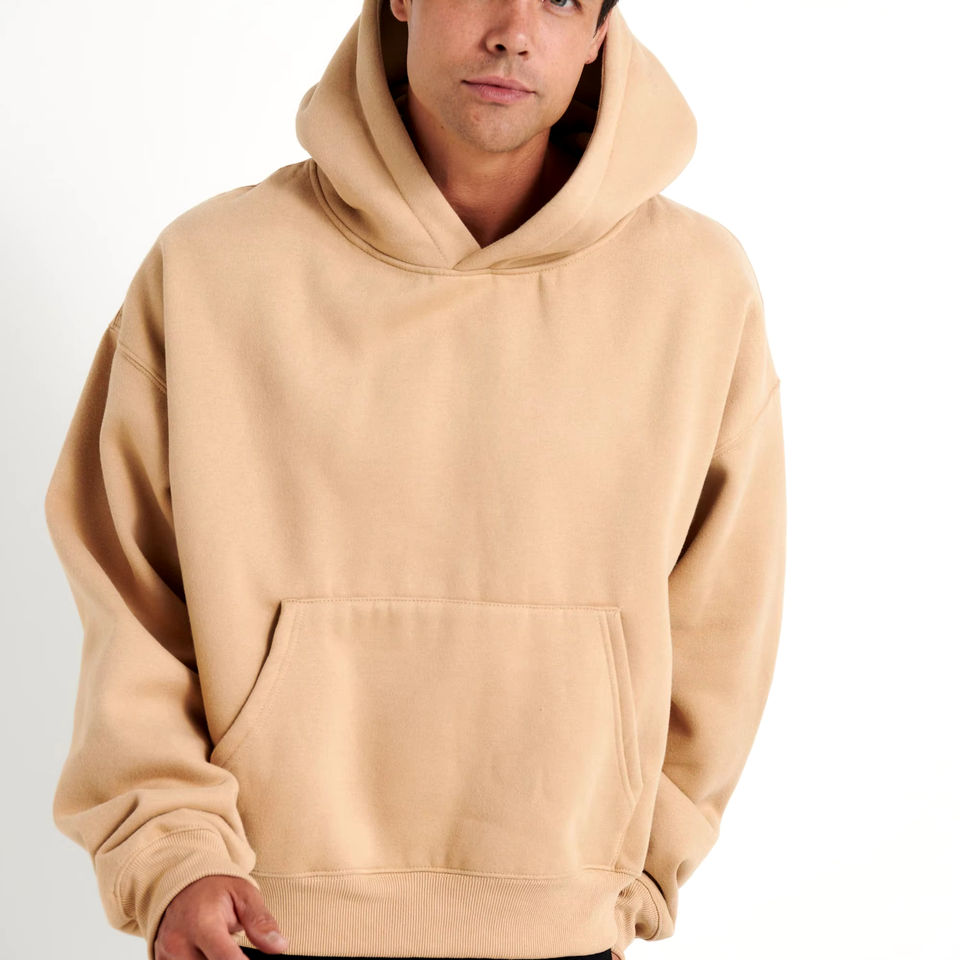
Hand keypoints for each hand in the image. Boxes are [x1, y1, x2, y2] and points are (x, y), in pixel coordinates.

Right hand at [154, 874, 288, 958]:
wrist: (182, 884)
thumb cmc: (216, 888)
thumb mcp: (244, 894)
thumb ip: (260, 921)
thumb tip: (280, 946)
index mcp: (202, 923)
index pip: (225, 959)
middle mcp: (179, 943)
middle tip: (241, 951)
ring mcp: (166, 956)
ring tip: (226, 950)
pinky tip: (212, 954)